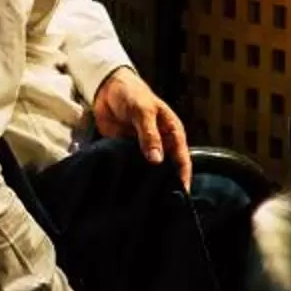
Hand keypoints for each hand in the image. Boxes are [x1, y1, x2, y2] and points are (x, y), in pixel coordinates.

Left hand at [91, 66, 192, 189]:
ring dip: (146, 181)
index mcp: (171, 132)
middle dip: (165, 183)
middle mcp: (161, 143)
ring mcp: (143, 149)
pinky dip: (130, 176)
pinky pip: (131, 166)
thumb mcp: (143, 112)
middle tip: (162, 203)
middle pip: (167, 168)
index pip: (182, 159)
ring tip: (144, 200)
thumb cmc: (132, 95)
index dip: (183, 176)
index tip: (181, 194)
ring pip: (149, 169)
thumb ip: (149, 135)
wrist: (107, 88)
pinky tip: (126, 188)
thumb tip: (157, 160)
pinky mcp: (127, 151)